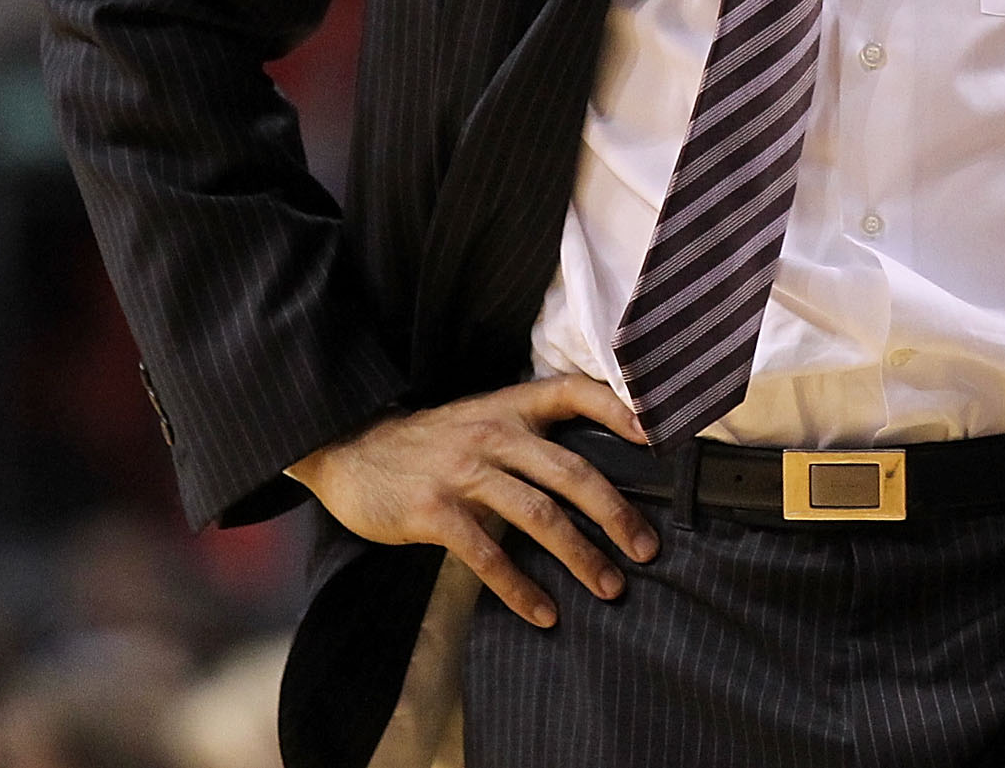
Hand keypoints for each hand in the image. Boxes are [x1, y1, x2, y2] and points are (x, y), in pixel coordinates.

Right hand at [284, 374, 658, 628]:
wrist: (348, 449)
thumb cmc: (425, 443)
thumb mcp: (477, 420)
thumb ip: (526, 437)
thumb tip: (588, 476)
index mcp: (507, 407)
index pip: (573, 391)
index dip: (618, 409)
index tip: (657, 438)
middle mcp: (492, 434)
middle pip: (571, 470)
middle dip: (616, 513)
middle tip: (647, 548)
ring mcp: (463, 472)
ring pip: (539, 515)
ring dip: (580, 555)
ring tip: (610, 587)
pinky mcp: (434, 510)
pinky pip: (488, 555)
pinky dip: (521, 588)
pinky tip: (544, 612)